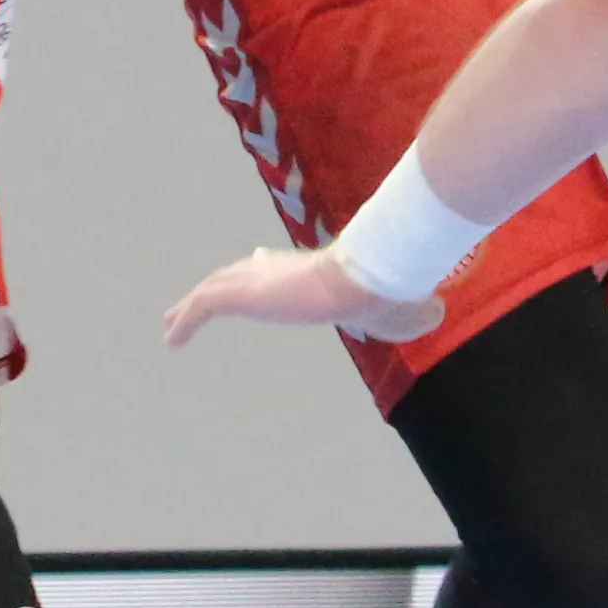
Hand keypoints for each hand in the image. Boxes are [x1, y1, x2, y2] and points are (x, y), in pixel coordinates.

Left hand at [162, 240, 438, 348]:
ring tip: (171, 325)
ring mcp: (255, 279)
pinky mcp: (240, 292)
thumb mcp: (393, 303)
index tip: (249, 270)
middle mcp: (275, 270)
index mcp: (303, 271)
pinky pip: (202, 307)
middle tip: (192, 304)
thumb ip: (405, 306)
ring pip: (212, 291)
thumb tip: (436, 308)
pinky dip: (184, 321)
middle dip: (215, 288)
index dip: (256, 272)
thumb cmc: (380, 290)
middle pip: (234, 276)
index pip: (270, 268)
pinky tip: (171, 339)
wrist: (363, 280)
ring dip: (190, 308)